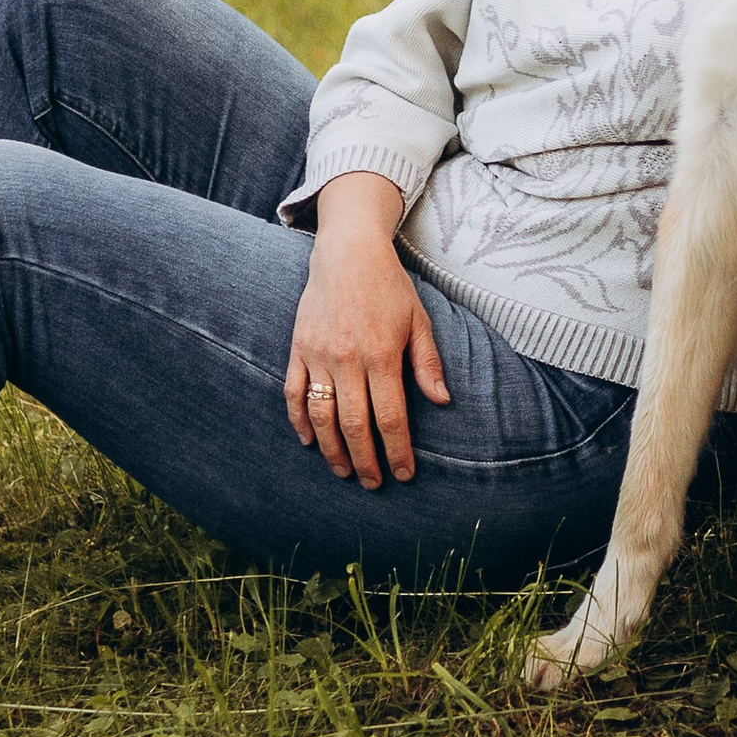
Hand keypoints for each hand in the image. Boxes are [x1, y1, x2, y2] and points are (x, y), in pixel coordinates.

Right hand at [286, 180, 449, 484]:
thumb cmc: (389, 288)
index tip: (404, 474)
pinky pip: (294, 393)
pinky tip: (311, 442)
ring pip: (322, 415)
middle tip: (375, 484)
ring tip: (345, 472)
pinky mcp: (298, 348)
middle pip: (355, 425)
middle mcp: (348, 359)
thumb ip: (427, 363)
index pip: (390, 417)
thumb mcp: (418, 321)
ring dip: (333, 450)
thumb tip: (443, 401)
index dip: (398, 451)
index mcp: (382, 354)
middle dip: (366, 460)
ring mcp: (319, 355)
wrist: (348, 253)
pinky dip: (300, 421)